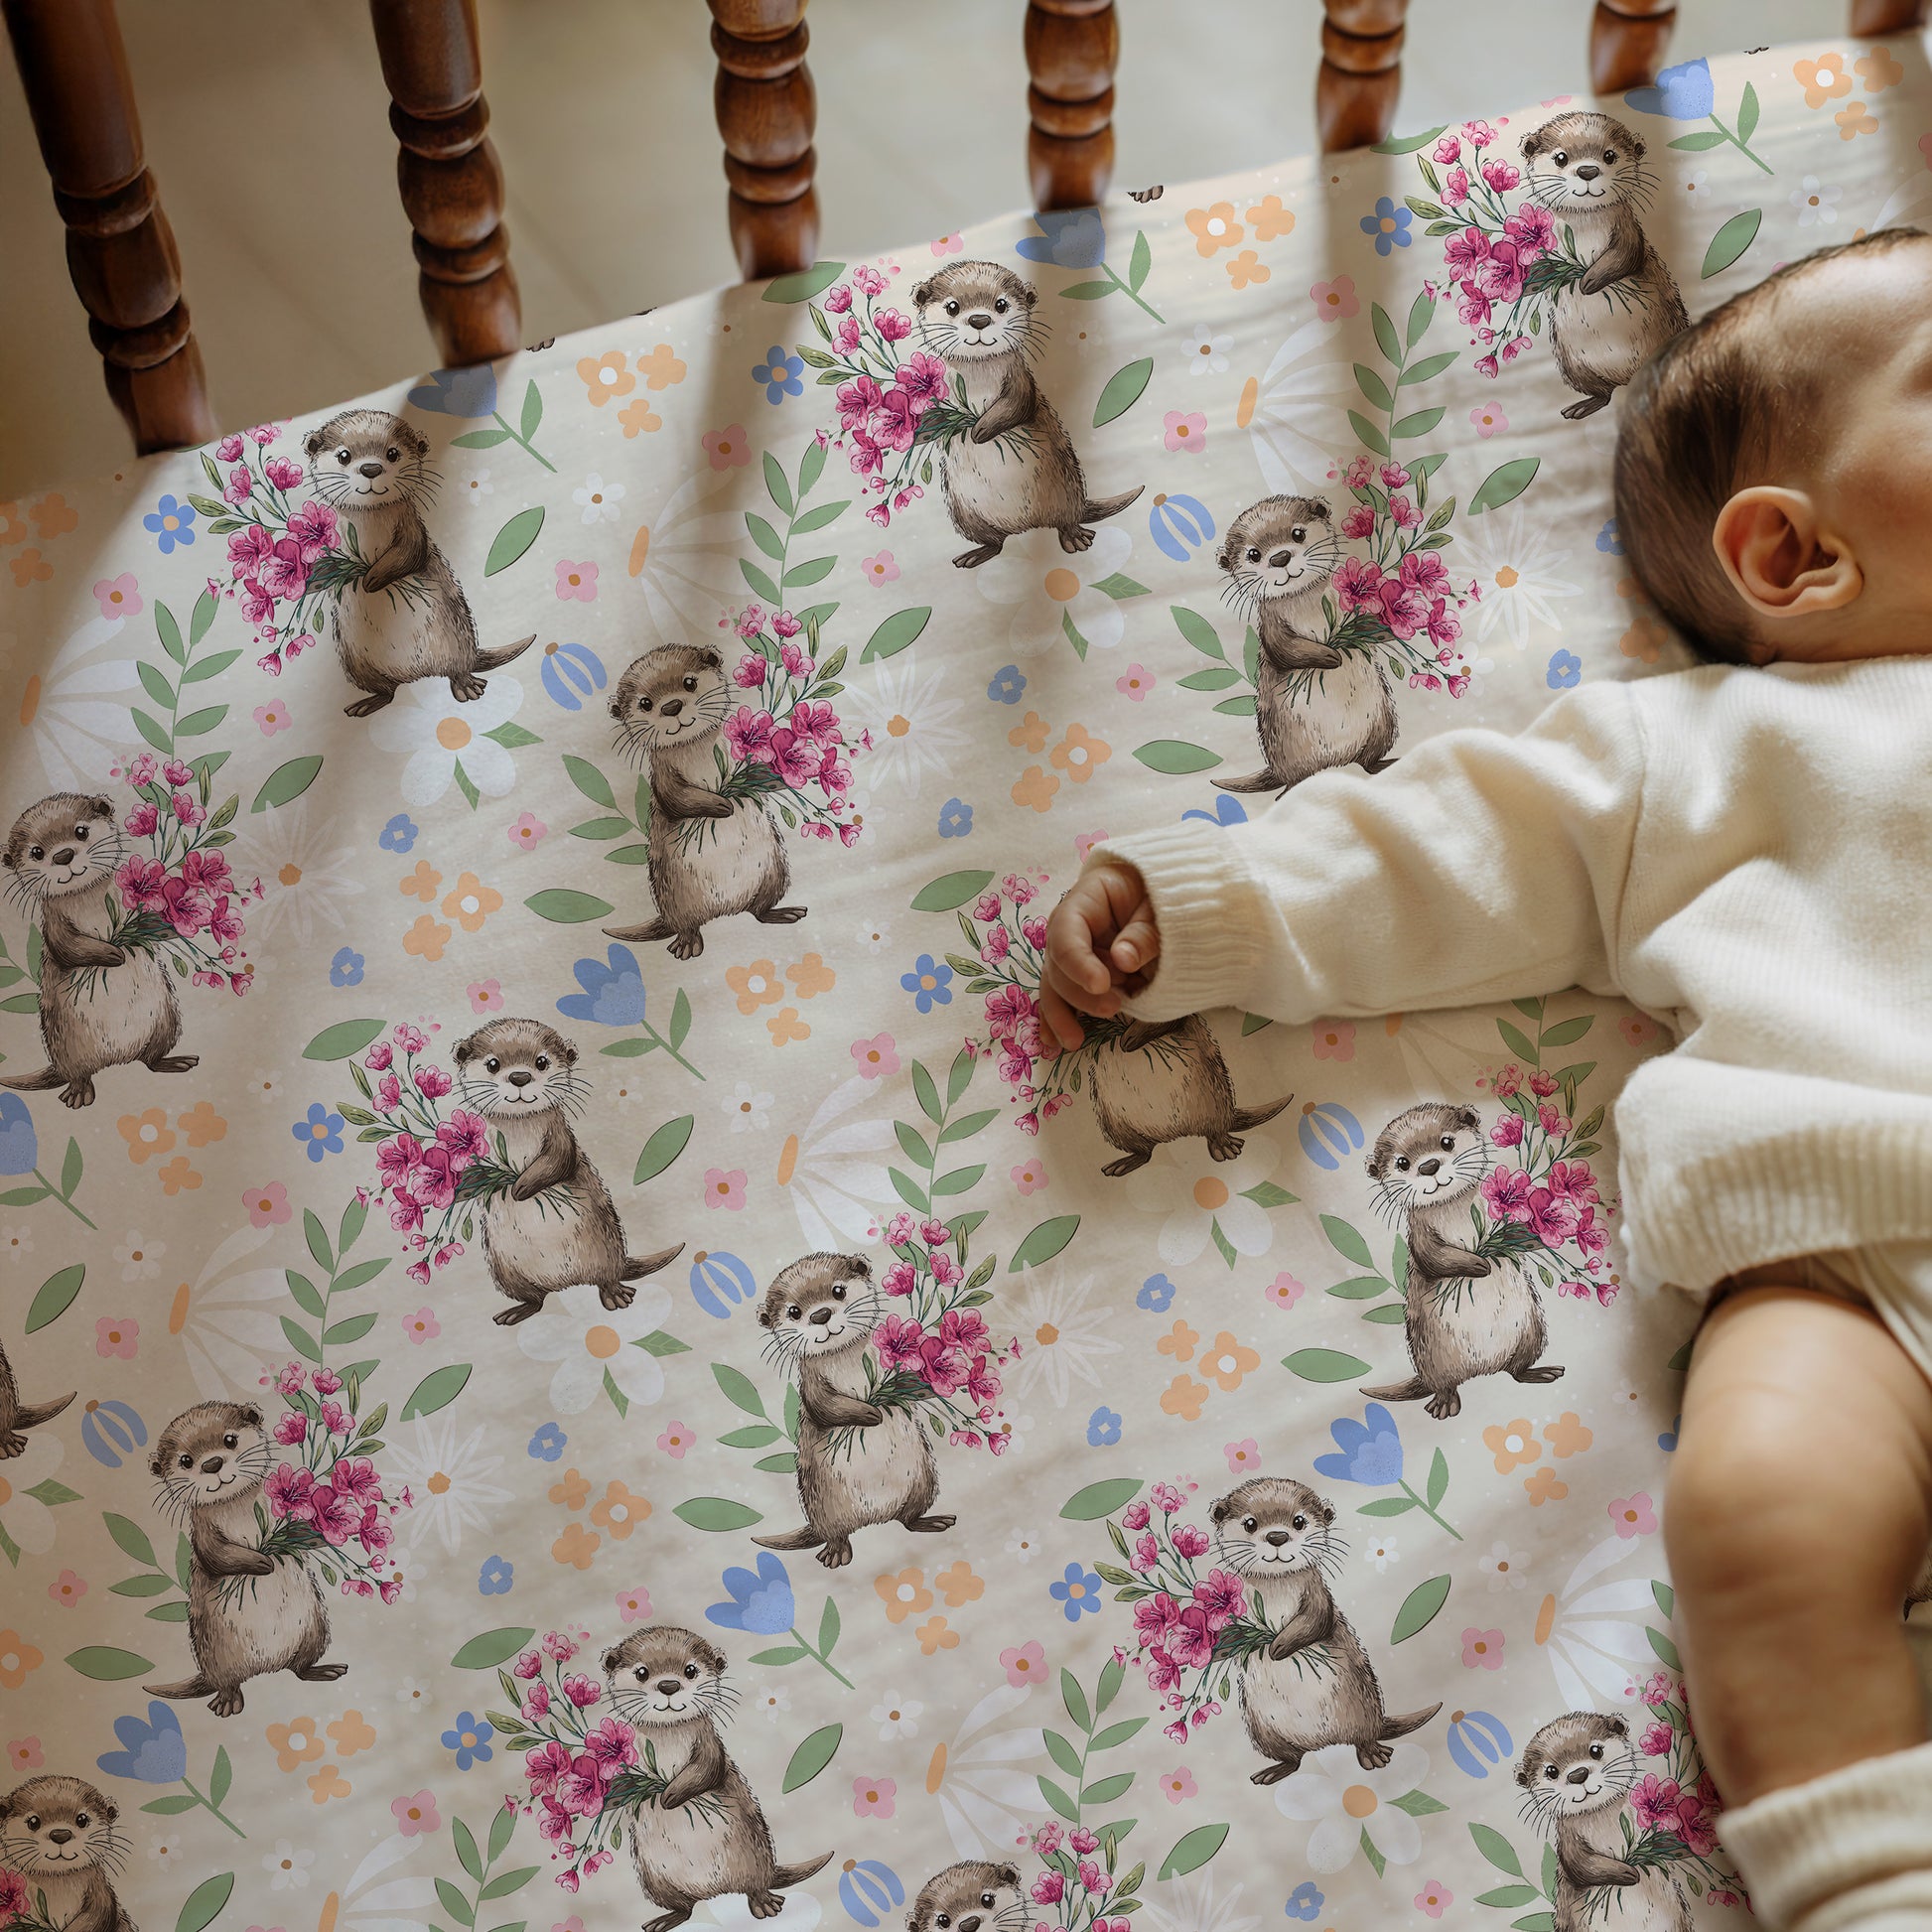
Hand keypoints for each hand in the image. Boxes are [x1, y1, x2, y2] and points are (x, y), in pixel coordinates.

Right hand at [1039, 861, 1159, 1053]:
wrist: (1165, 901)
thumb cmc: (1161, 898)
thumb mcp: (1160, 908)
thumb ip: (1144, 933)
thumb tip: (1123, 960)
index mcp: (1085, 901)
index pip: (1067, 932)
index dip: (1079, 961)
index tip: (1100, 984)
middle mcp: (1070, 928)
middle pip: (1058, 964)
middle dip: (1080, 992)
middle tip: (1114, 1007)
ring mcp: (1073, 954)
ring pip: (1055, 986)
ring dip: (1062, 1014)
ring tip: (1074, 1041)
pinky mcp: (1081, 976)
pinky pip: (1064, 997)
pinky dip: (1059, 1019)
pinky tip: (1054, 1041)